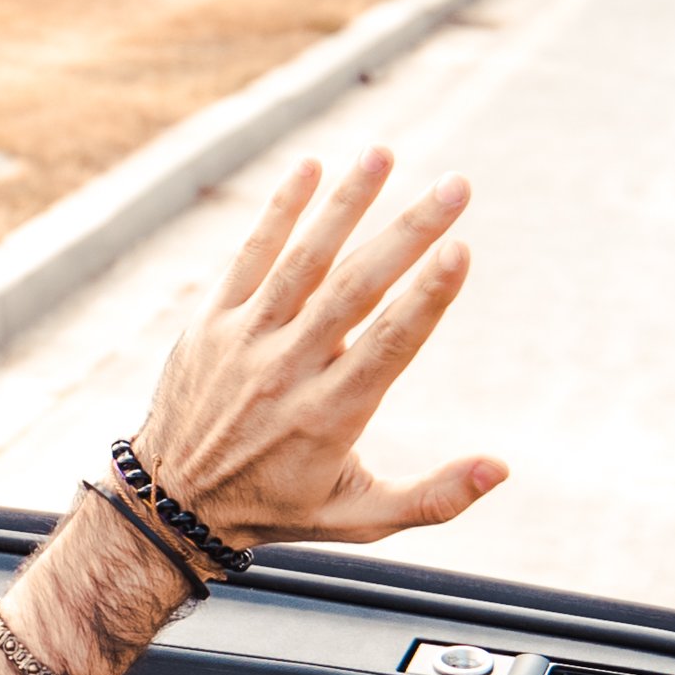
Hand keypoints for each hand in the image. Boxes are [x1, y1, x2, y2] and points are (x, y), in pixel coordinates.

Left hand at [126, 149, 507, 553]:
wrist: (173, 504)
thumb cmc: (280, 507)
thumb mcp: (360, 520)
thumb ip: (434, 497)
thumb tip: (502, 470)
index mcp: (330, 415)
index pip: (388, 344)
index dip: (427, 297)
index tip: (461, 250)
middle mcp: (287, 370)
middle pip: (355, 289)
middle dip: (408, 233)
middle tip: (455, 187)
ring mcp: (246, 340)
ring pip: (302, 260)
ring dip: (346, 203)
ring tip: (383, 154)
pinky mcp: (213, 321)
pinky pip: (249, 256)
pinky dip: (279, 212)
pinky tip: (312, 167)